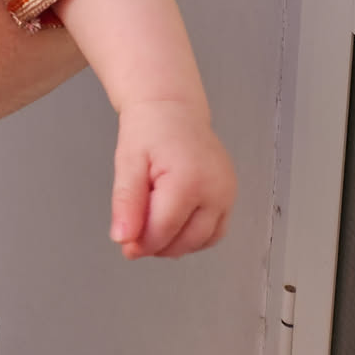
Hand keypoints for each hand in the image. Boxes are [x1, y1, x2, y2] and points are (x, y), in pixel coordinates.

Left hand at [110, 99, 235, 258]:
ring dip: (177, 245)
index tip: (125, 245)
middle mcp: (216, 189)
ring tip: (152, 229)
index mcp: (189, 179)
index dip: (143, 243)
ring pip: (203, 240)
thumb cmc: (149, 129)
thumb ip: (126, 202)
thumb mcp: (127, 162)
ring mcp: (228, 193)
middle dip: (158, 246)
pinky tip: (173, 227)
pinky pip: (215, 231)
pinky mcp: (231, 195)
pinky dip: (194, 237)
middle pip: (187, 239)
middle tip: (134, 240)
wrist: (173, 107)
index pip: (165, 229)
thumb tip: (123, 238)